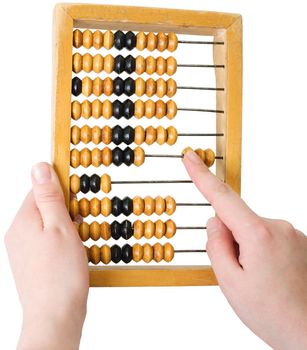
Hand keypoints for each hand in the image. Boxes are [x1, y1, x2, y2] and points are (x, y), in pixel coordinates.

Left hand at [5, 163, 88, 349]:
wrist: (55, 316)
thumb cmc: (61, 273)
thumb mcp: (60, 226)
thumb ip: (49, 196)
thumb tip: (40, 167)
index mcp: (22, 222)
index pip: (39, 190)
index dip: (62, 191)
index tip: (78, 199)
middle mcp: (17, 234)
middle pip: (43, 207)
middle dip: (65, 210)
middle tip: (81, 224)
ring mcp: (22, 250)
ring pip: (46, 225)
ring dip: (65, 226)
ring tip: (78, 240)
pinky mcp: (31, 262)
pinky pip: (46, 241)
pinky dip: (61, 240)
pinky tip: (72, 252)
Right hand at [183, 151, 306, 349]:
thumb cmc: (271, 313)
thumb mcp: (229, 282)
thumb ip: (216, 245)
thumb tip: (214, 221)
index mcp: (258, 234)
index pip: (222, 197)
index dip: (202, 176)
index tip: (190, 157)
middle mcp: (278, 226)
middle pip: (236, 220)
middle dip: (228, 239)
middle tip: (238, 273)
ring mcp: (291, 232)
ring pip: (251, 230)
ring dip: (245, 248)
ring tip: (258, 279)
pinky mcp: (298, 240)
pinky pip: (266, 237)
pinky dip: (260, 251)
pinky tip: (269, 276)